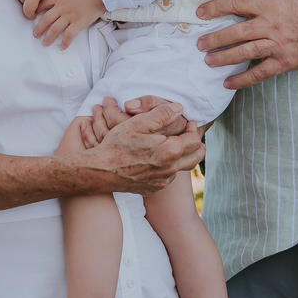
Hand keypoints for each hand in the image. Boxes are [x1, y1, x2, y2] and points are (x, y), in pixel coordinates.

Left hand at [33, 0, 105, 49]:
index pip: (43, 4)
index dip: (36, 10)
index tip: (33, 16)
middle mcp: (61, 8)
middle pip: (45, 19)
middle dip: (39, 28)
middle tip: (36, 34)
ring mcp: (69, 16)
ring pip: (54, 29)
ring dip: (48, 38)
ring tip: (45, 43)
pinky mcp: (78, 23)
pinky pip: (69, 35)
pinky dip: (65, 42)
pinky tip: (63, 47)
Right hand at [58, 103, 202, 193]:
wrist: (100, 171)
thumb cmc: (117, 145)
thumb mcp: (138, 123)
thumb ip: (162, 114)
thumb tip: (179, 109)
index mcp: (170, 151)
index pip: (194, 140)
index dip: (193, 129)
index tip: (189, 122)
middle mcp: (170, 169)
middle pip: (196, 157)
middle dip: (197, 145)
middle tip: (191, 135)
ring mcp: (162, 181)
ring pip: (181, 168)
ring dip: (182, 156)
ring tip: (174, 145)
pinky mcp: (153, 188)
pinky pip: (167, 178)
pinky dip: (168, 168)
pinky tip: (158, 160)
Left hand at [194, 0, 297, 87]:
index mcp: (269, 6)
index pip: (236, 4)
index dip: (216, 8)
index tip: (201, 13)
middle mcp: (271, 25)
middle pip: (237, 32)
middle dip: (215, 38)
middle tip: (199, 44)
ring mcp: (277, 46)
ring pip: (245, 53)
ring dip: (224, 58)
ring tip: (208, 61)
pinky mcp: (283, 63)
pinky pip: (259, 73)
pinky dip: (242, 80)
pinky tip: (228, 83)